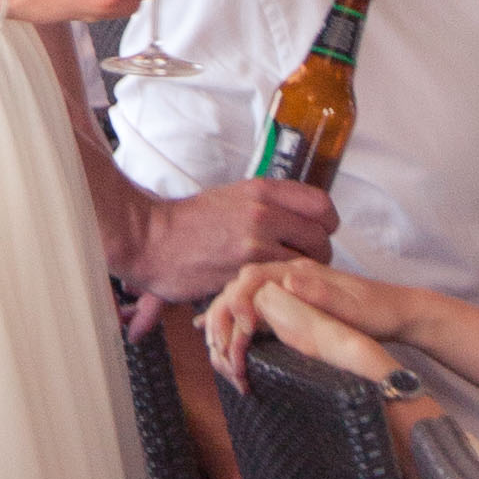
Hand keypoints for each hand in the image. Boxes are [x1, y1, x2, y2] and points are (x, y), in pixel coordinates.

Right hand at [122, 177, 338, 328]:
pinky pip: (281, 282)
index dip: (327, 224)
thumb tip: (303, 220)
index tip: (319, 232)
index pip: (322, 205)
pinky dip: (278, 288)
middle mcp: (264, 213)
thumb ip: (270, 204)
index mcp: (262, 190)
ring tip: (281, 277)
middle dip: (316, 254)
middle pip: (321, 238)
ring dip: (298, 275)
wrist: (152, 239)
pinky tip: (265, 287)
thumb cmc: (190, 221)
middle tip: (300, 261)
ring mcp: (255, 243)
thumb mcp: (233, 196)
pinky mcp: (245, 272)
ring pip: (305, 265)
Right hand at [204, 257, 411, 392]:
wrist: (396, 313)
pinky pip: (252, 310)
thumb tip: (288, 279)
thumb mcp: (354, 306)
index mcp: (299, 271)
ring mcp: (286, 290)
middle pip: (238, 288)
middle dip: (222, 317)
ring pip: (241, 300)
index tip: (245, 330)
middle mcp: (287, 276)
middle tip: (223, 351)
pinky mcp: (288, 304)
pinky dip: (233, 326)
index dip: (238, 301)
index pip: (252, 277)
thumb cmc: (378, 311)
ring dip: (225, 325)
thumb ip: (321, 292)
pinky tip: (220, 340)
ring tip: (222, 356)